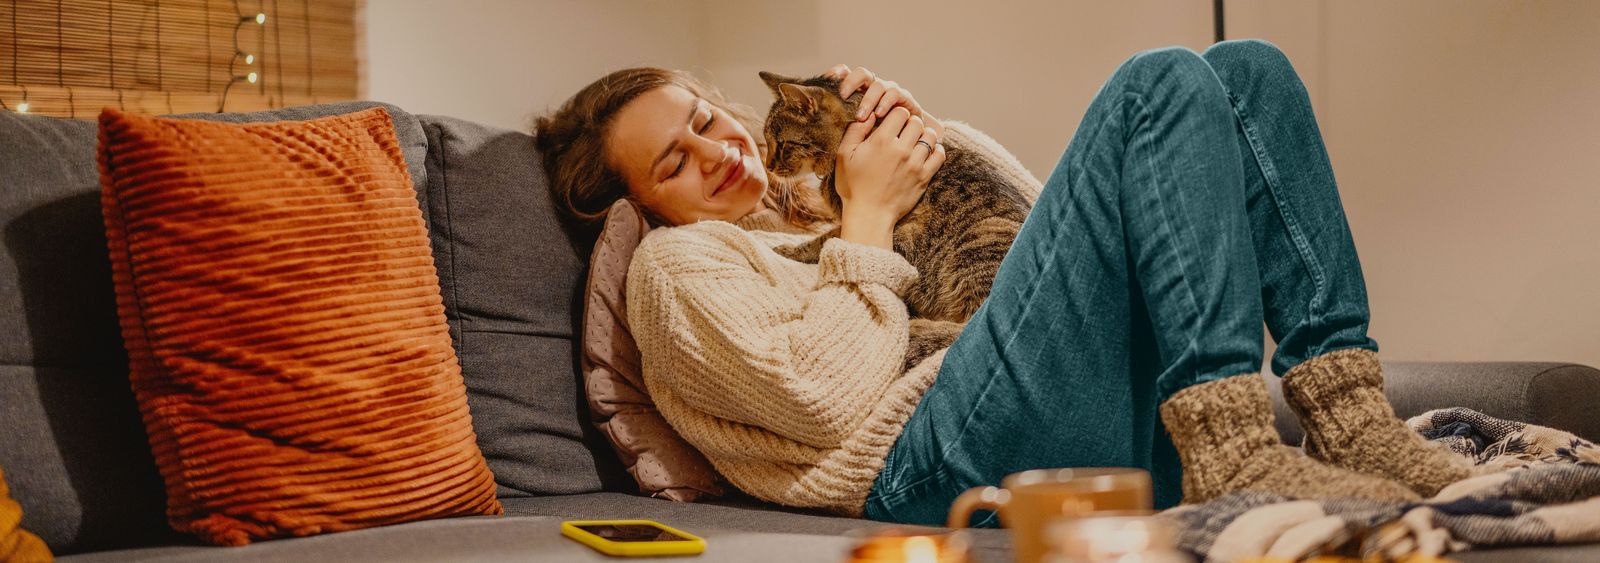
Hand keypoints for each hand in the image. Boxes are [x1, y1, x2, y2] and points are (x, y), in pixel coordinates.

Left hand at [825, 64, 943, 137]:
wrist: (907, 146)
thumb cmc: (876, 142)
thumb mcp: (855, 133)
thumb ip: (842, 125)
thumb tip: (818, 124)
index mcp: (859, 92)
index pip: (846, 74)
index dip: (837, 73)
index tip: (829, 78)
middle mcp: (873, 88)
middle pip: (862, 74)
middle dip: (851, 82)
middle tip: (842, 97)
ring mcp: (889, 91)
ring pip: (878, 85)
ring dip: (868, 100)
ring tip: (861, 117)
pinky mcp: (904, 98)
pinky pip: (894, 94)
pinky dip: (885, 102)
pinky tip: (879, 114)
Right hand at [833, 106, 946, 248]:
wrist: (869, 215)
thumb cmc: (853, 185)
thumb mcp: (844, 155)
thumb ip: (856, 130)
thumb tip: (868, 114)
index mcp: (881, 141)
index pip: (900, 112)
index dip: (895, 115)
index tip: (891, 123)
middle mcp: (901, 150)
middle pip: (917, 122)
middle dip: (909, 124)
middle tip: (902, 132)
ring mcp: (915, 164)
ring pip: (930, 136)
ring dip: (923, 136)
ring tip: (914, 143)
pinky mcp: (924, 177)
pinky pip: (940, 155)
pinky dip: (935, 150)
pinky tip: (925, 154)